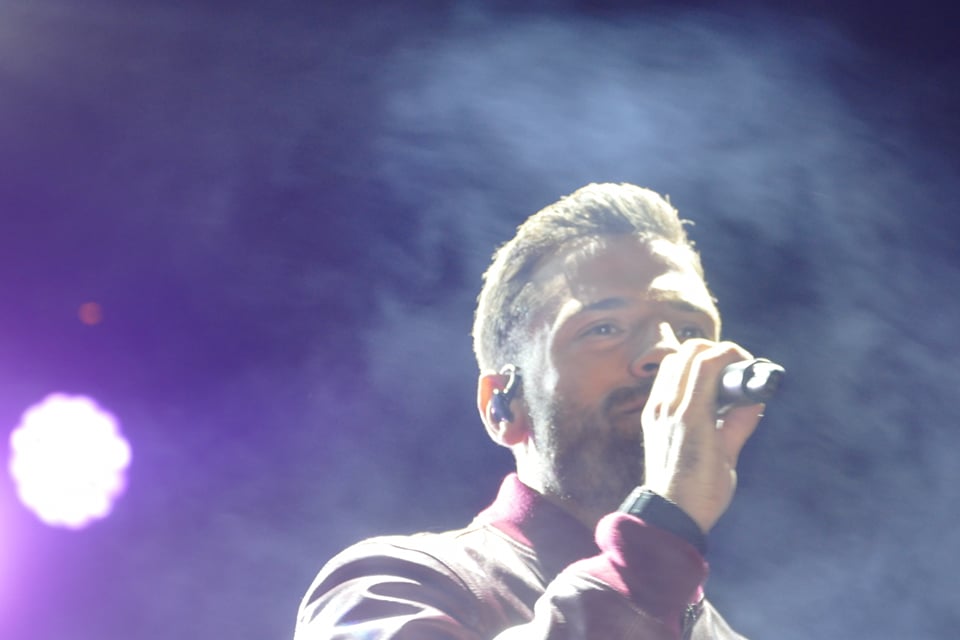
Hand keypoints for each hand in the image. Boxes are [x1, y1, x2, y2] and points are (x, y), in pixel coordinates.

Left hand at [640, 340, 764, 532]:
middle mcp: (668, 407)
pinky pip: (664, 380)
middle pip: (687, 352)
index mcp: (690, 415)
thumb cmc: (703, 491)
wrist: (670, 513)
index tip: (747, 364)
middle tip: (735, 367)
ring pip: (672, 362)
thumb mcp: (730, 455)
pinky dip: (683, 373)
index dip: (731, 353)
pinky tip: (701, 390)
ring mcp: (655, 410)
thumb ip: (741, 421)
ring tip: (718, 376)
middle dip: (715, 350)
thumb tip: (754, 399)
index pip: (706, 361)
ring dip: (696, 359)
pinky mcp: (650, 416)